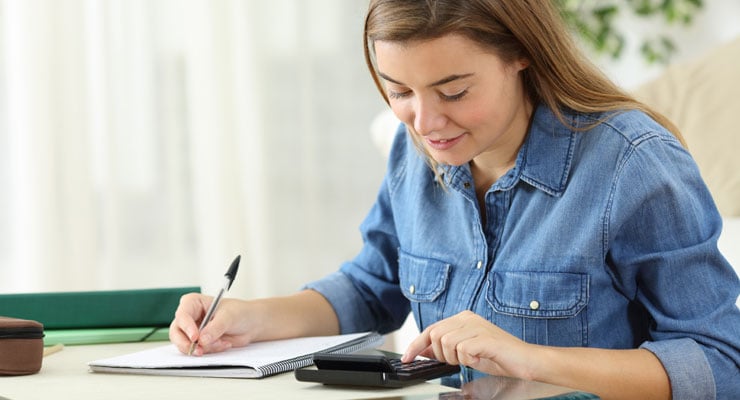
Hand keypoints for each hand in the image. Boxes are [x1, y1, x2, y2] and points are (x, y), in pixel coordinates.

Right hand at [169, 293, 257, 355]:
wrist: (250, 324)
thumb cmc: (239, 312)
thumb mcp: (229, 316)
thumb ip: (215, 327)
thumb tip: (203, 339)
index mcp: (193, 303)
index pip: (182, 314)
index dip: (186, 327)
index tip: (195, 337)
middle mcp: (190, 317)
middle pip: (176, 332)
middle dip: (187, 343)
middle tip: (198, 350)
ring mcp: (193, 331)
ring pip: (185, 344)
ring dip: (204, 347)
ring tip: (221, 342)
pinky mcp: (199, 343)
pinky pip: (198, 351)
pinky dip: (211, 350)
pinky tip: (224, 343)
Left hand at [402, 310, 536, 379]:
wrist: (526, 361)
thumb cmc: (498, 357)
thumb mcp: (465, 353)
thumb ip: (444, 349)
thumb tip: (422, 350)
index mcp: (463, 318)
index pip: (431, 329)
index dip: (416, 345)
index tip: (407, 358)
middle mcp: (468, 317)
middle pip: (435, 335)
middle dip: (440, 354)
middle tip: (457, 361)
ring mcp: (476, 325)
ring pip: (446, 342)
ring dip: (455, 358)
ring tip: (472, 359)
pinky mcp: (484, 337)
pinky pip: (462, 350)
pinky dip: (468, 360)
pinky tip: (480, 359)